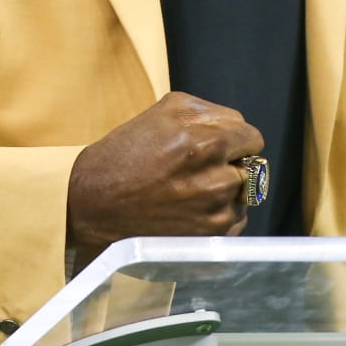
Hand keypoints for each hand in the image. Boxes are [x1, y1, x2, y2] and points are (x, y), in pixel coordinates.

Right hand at [66, 92, 264, 267]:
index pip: (249, 134)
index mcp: (202, 135)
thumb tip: (235, 127)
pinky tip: (192, 211)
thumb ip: (205, 112)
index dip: (234, 138)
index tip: (219, 145)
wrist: (92, 205)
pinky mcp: (211, 233)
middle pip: (252, 161)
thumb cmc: (123, 155)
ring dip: (227, 190)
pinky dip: (221, 215)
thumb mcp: (161, 112)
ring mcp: (214, 204)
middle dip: (233, 162)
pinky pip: (237, 219)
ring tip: (193, 190)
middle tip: (205, 168)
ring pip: (245, 191)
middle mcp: (213, 169)